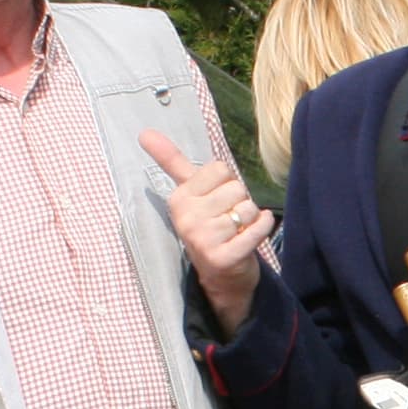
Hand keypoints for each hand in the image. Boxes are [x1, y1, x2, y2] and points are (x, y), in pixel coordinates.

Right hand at [141, 131, 273, 331]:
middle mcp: (186, 218)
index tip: (216, 202)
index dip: (226, 184)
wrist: (222, 277)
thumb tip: (144, 131)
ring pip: (247, 208)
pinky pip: (257, 229)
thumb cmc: (209, 226)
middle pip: (236, 187)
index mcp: (178, 199)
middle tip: (228, 221)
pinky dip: (263, 227)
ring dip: (250, 219)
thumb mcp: (188, 192)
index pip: (220, 169)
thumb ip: (170, 161)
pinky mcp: (223, 258)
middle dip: (239, 202)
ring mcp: (203, 240)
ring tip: (236, 232)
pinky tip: (252, 234)